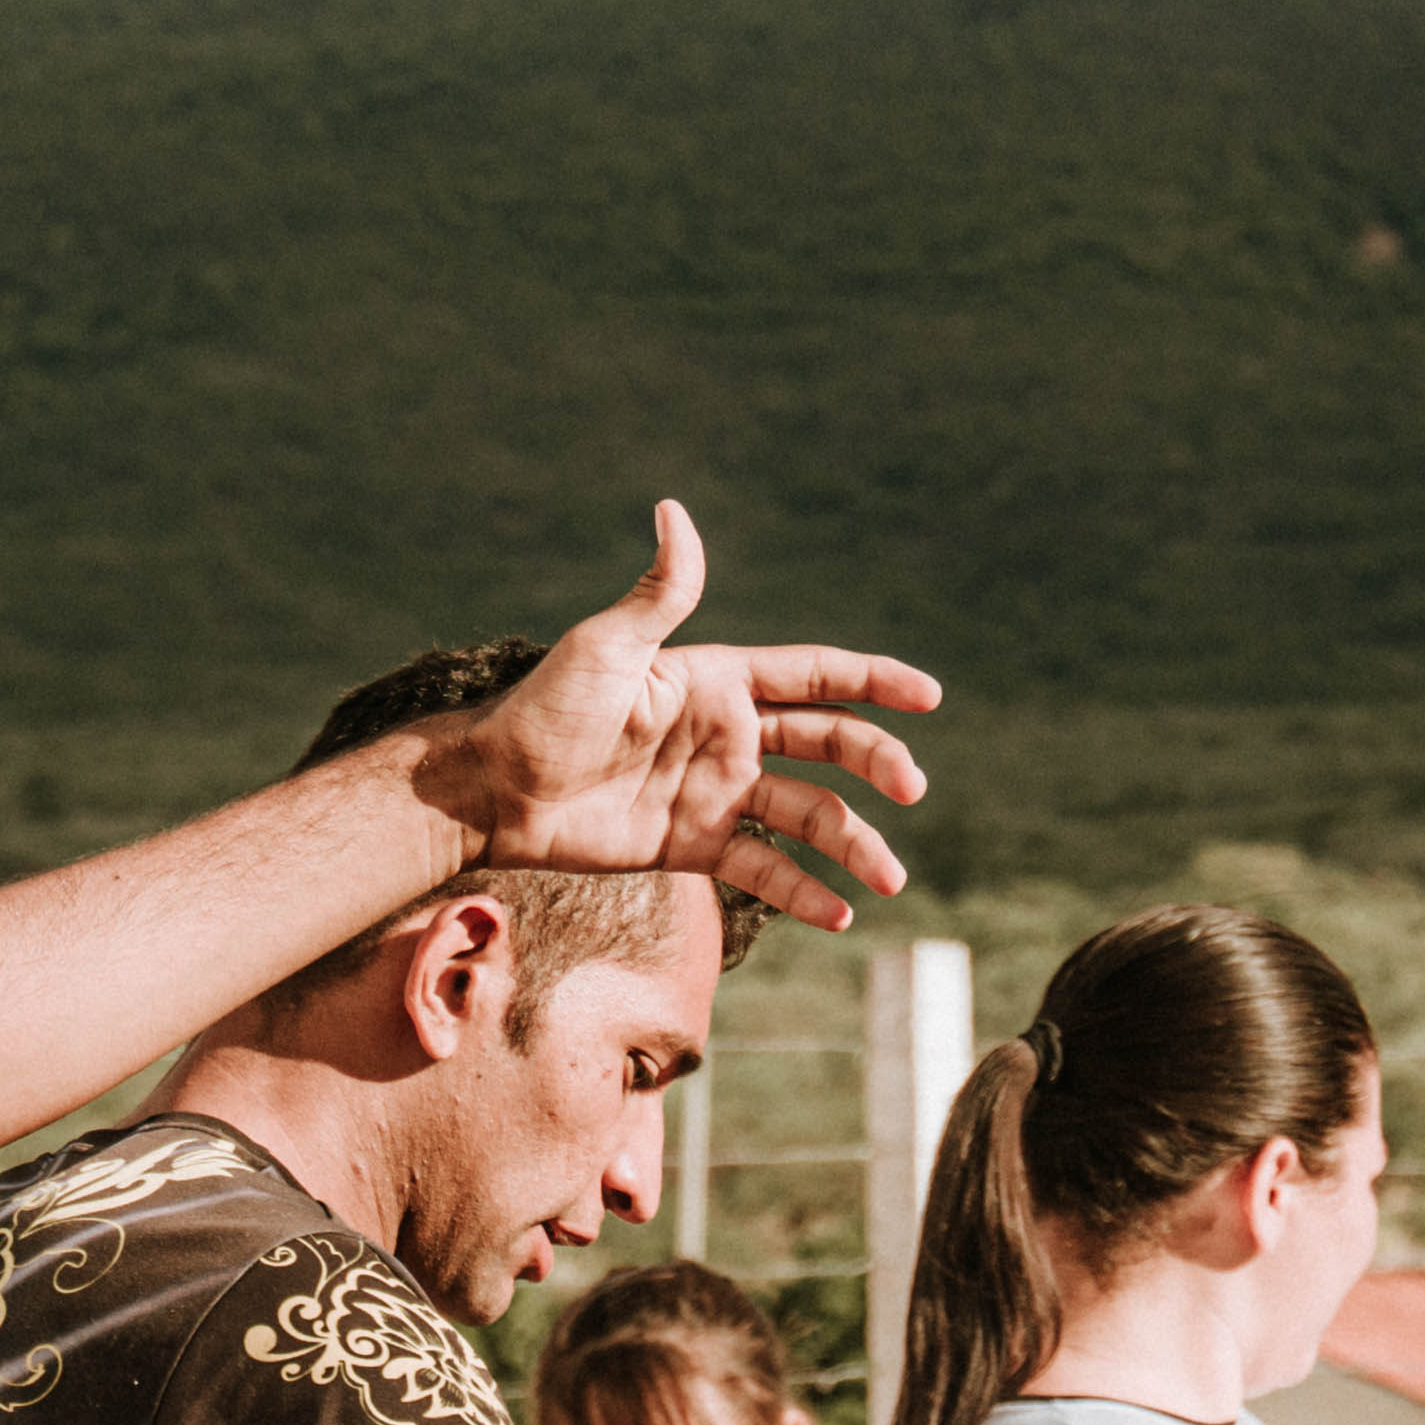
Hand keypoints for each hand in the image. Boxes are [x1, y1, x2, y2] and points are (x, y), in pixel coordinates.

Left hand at [425, 502, 939, 936]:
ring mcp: (715, 793)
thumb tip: (674, 509)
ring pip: (807, 815)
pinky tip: (840, 915)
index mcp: (719, 681)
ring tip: (890, 878)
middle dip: (877, 763)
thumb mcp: (607, 648)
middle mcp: (728, 735)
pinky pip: (762, 868)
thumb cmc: (545, 709)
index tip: (928, 695)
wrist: (497, 791)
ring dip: (853, 844)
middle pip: (827, 745)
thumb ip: (661, 593)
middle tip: (913, 787)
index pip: (814, 676)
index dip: (873, 681)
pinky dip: (803, 892)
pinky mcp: (693, 846)